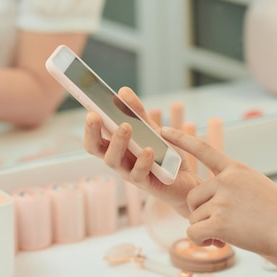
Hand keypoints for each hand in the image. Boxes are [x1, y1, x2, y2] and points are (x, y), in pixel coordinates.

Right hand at [83, 87, 201, 216]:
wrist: (187, 180)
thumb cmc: (164, 154)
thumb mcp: (152, 129)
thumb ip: (137, 113)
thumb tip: (122, 91)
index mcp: (115, 146)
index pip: (94, 136)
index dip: (88, 124)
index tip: (88, 108)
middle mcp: (118, 159)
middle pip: (95, 148)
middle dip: (92, 131)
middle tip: (95, 116)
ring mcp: (129, 172)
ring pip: (113, 161)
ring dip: (117, 142)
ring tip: (125, 126)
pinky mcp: (146, 184)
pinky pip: (138, 174)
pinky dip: (142, 161)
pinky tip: (149, 150)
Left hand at [162, 126, 276, 257]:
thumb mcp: (257, 185)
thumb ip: (233, 183)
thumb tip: (212, 193)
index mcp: (235, 169)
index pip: (203, 148)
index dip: (181, 138)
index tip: (164, 130)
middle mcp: (226, 180)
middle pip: (193, 197)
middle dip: (202, 214)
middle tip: (224, 225)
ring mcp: (222, 200)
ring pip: (194, 216)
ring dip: (205, 229)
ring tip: (228, 235)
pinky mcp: (220, 222)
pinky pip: (193, 232)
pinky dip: (201, 241)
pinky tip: (218, 243)